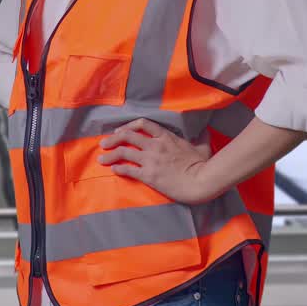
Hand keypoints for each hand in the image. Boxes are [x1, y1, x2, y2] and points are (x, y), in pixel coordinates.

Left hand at [97, 118, 216, 204]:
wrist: (201, 181)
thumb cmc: (202, 165)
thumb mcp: (202, 147)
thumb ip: (200, 138)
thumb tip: (205, 130)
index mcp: (166, 136)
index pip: (142, 124)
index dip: (128, 126)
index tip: (120, 131)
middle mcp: (155, 145)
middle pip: (128, 136)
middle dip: (113, 139)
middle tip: (104, 144)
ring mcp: (150, 160)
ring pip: (124, 152)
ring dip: (110, 155)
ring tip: (101, 159)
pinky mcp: (148, 175)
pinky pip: (128, 170)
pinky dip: (119, 169)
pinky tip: (113, 170)